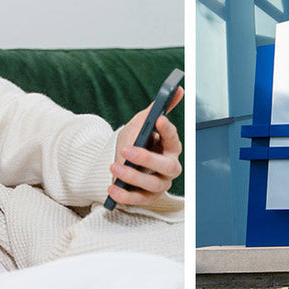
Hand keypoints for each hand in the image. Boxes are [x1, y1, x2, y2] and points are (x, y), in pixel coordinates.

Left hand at [109, 86, 183, 206]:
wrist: (120, 162)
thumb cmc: (135, 141)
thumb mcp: (142, 123)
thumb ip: (156, 108)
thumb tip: (177, 88)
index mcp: (171, 148)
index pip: (174, 139)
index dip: (168, 131)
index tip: (159, 119)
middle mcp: (169, 168)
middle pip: (166, 166)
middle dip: (147, 158)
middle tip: (127, 150)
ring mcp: (159, 185)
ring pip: (152, 184)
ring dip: (132, 176)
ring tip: (113, 166)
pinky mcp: (146, 198)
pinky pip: (138, 200)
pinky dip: (125, 196)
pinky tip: (112, 187)